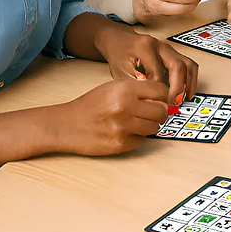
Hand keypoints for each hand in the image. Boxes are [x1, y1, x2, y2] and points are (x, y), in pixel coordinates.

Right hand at [54, 78, 169, 155]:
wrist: (67, 125)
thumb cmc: (89, 105)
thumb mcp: (113, 88)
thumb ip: (138, 90)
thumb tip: (162, 99)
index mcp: (125, 89)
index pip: (161, 91)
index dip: (163, 96)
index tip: (161, 100)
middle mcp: (125, 107)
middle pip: (161, 111)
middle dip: (159, 113)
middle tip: (152, 113)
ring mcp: (123, 127)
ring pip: (154, 127)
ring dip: (149, 125)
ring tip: (137, 122)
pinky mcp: (120, 144)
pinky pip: (141, 140)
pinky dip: (137, 137)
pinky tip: (126, 131)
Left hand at [96, 24, 198, 104]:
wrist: (120, 40)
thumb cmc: (119, 54)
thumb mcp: (120, 71)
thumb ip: (135, 85)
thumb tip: (149, 100)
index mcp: (146, 48)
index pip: (158, 72)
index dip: (159, 91)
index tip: (157, 104)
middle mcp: (161, 46)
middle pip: (177, 66)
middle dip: (178, 87)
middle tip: (174, 103)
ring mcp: (169, 48)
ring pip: (188, 64)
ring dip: (188, 83)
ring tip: (184, 98)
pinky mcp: (174, 53)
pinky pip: (188, 65)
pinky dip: (190, 79)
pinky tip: (187, 92)